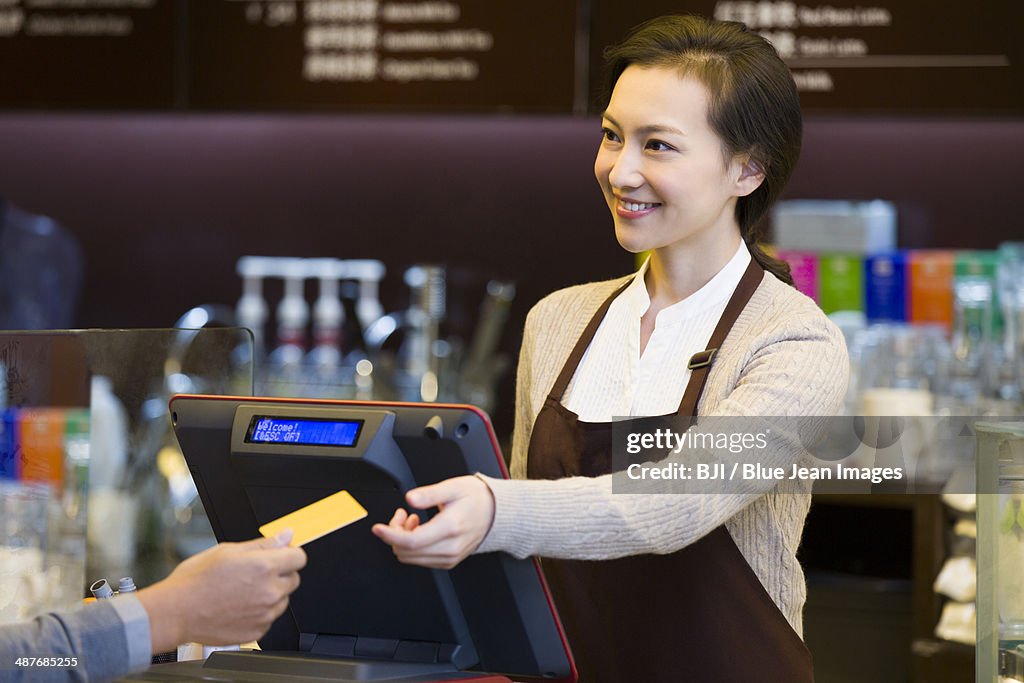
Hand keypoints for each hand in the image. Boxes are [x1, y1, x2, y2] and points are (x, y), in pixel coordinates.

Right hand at [137, 531, 306, 651]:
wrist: (176, 612)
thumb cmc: (195, 581)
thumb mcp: (228, 550)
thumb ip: (263, 544)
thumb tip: (285, 535)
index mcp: (264, 567)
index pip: (299, 557)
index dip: (288, 554)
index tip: (279, 556)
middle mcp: (269, 592)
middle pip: (294, 578)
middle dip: (280, 573)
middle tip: (254, 574)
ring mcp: (265, 614)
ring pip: (283, 600)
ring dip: (271, 594)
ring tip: (242, 591)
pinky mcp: (257, 631)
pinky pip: (269, 618)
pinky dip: (260, 612)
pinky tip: (239, 606)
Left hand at [372, 476, 494, 568]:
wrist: (495, 513)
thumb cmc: (476, 498)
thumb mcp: (452, 487)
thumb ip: (429, 494)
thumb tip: (410, 499)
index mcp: (450, 528)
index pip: (411, 541)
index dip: (390, 535)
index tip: (377, 527)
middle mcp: (450, 547)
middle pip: (407, 552)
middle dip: (396, 533)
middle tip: (402, 514)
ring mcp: (450, 557)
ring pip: (411, 558)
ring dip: (404, 540)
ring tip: (413, 520)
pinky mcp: (449, 561)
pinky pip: (421, 560)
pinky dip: (414, 546)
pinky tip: (420, 529)